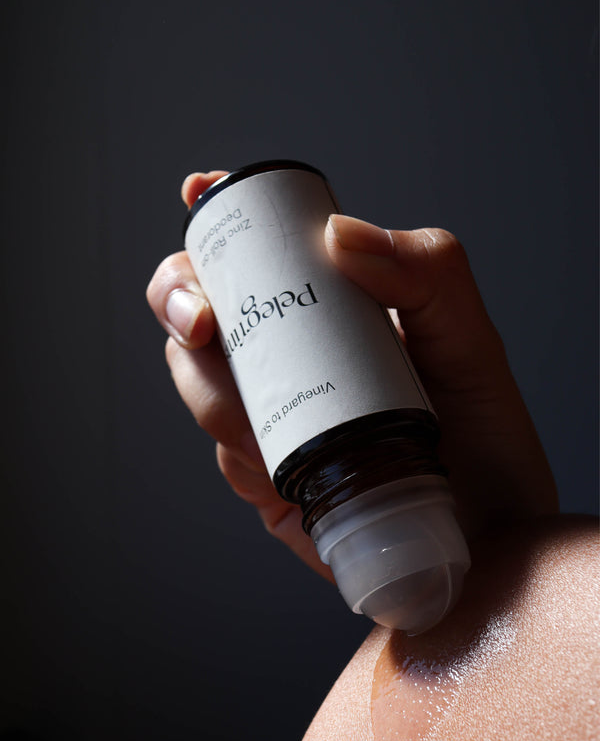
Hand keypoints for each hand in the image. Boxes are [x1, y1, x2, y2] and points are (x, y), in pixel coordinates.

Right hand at [147, 172, 558, 581]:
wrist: (484, 544)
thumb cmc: (489, 442)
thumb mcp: (472, 343)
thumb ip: (429, 271)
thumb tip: (338, 233)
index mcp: (336, 309)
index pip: (263, 252)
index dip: (218, 220)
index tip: (199, 195)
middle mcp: (296, 356)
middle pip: (202, 307)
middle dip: (181, 301)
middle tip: (204, 323)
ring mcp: (275, 415)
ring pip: (199, 381)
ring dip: (211, 393)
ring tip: (266, 425)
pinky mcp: (266, 476)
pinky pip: (224, 454)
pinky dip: (239, 452)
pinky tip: (275, 464)